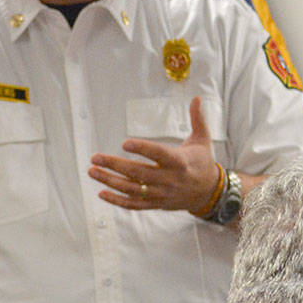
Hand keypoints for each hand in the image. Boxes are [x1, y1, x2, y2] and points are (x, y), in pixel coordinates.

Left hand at [88, 96, 220, 213]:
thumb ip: (197, 119)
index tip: (124, 143)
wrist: (209, 192)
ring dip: (110, 181)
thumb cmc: (202, 162)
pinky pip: (134, 205)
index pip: (159, 154)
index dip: (142, 149)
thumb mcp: (202, 139)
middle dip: (114, 165)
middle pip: (138, 173)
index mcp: (180, 162)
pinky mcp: (156, 204)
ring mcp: (161, 194)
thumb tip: (197, 98)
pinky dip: (117, 201)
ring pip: (132, 189)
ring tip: (92, 171)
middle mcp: (169, 179)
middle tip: (95, 157)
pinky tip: (102, 193)